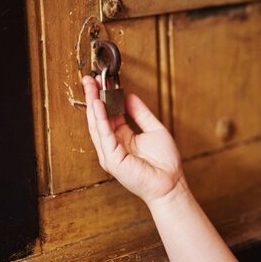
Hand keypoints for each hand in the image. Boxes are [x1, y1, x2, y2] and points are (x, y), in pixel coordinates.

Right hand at [82, 76, 184, 203]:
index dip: (104, 97)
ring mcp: (110, 153)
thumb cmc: (165, 162)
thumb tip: (129, 96)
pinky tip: (98, 104)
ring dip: (93, 104)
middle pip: (99, 117)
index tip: (102, 81)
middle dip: (93, 97)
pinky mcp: (112, 159)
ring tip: (91, 86)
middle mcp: (113, 145)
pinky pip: (104, 135)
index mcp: (122, 137)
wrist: (171, 183)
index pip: (108, 114)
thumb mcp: (154, 129)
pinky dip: (100, 119)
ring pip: (97, 125)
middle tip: (89, 79)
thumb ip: (140, 113)